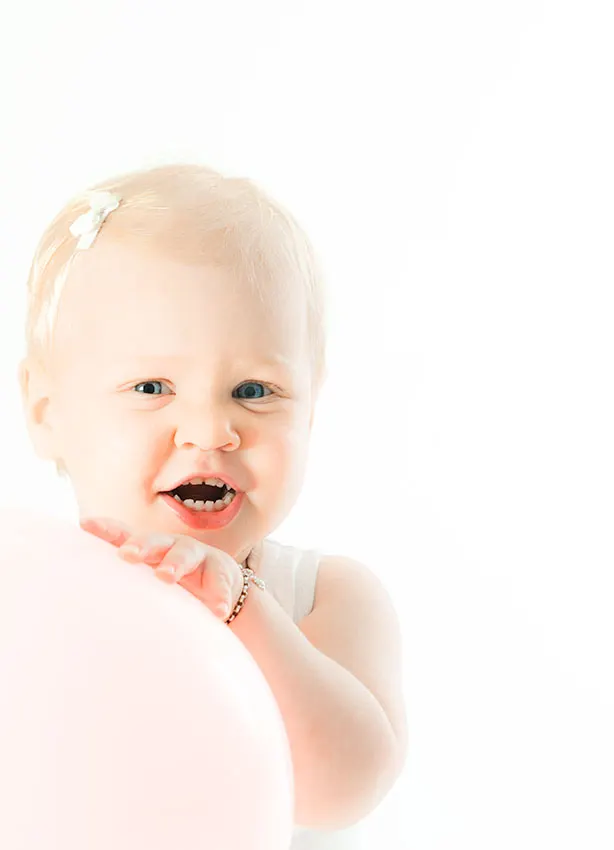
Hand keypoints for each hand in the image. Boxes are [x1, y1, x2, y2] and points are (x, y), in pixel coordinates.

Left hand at [80, 517, 242, 620]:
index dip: (106, 529)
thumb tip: (81, 594)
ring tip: (165, 576)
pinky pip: (220, 584)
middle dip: (141, 545)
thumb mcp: (151, 578)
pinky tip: (217, 610)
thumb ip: (124, 581)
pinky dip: (219, 596)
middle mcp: (173, 546)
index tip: (85, 525)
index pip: (126, 535)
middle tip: (127, 555)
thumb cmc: (177, 582)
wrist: (224, 587)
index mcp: (152, 548)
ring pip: (186, 554)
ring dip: (175, 563)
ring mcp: (199, 557)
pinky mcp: (222, 573)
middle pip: (156, 541)